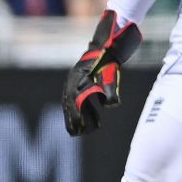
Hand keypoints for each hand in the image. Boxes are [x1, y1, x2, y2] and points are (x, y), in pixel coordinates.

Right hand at [61, 10, 141, 136]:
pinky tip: (90, 119)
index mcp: (76, 82)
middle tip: (77, 133)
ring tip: (82, 130)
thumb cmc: (106, 61)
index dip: (76, 117)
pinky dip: (81, 110)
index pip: (73, 103)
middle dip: (73, 120)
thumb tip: (112, 104)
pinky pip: (76, 100)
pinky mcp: (77, 84)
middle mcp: (71, 84)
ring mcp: (73, 83)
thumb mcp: (110, 74)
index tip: (79, 129)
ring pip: (71, 104)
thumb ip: (111, 89)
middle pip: (69, 106)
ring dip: (76, 116)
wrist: (104, 48)